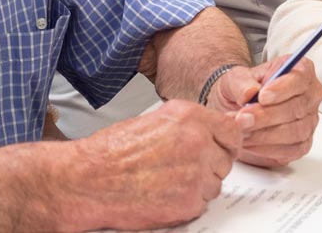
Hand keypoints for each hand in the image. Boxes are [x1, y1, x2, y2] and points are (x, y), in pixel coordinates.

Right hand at [66, 100, 241, 229]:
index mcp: (189, 117)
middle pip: (226, 159)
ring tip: (167, 181)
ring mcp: (196, 174)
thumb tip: (213, 130)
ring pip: (214, 183)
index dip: (228, 141)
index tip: (223, 147)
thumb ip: (188, 124)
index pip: (233, 130)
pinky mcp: (189, 202)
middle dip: (209, 165)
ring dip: (198, 185)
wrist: (89, 180)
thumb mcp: (154, 120)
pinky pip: (202, 204)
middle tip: (181, 167)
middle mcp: (197, 142)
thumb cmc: (112, 152)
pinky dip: (186, 203)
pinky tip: (163, 194)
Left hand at [209, 56, 321, 167]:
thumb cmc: (242, 88)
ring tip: (241, 131)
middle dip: (267, 116)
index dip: (282, 89)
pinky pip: (291, 150)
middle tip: (242, 118)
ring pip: (295, 131)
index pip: (300, 78)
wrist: (237, 109)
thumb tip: (250, 93)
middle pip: (296, 108)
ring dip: (265, 134)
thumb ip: (241, 83)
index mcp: (301, 70)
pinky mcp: (302, 144)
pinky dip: (266, 149)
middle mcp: (310, 96)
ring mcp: (309, 121)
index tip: (262, 96)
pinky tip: (248, 143)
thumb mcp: (235, 78)